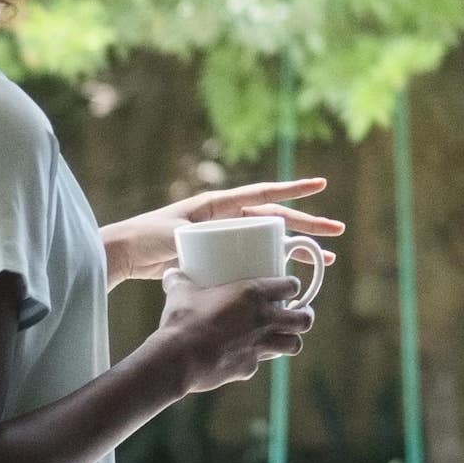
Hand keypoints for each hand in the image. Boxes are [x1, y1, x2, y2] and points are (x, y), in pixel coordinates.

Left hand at [102, 178, 337, 282]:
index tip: (320, 184)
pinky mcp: (222, 257)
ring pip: (271, 242)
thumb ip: (194, 237)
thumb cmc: (147, 238)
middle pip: (276, 220)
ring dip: (297, 250)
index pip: (263, 194)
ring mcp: (227, 238)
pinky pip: (255, 260)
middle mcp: (227, 218)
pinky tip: (291, 277)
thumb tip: (218, 245)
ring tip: (325, 260)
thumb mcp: (172, 235)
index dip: (293, 190)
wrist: (126, 253)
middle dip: (308, 225)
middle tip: (337, 231)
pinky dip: (274, 267)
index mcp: (219, 204)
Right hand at [150, 268, 318, 396]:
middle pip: (304, 319)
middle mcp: (264, 319)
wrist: (178, 358)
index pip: (291, 285)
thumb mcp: (180, 291)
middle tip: (299, 313)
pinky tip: (245, 356)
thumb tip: (171, 273)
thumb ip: (180, 280)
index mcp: (253, 293)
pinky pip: (260, 362)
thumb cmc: (182, 319)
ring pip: (294, 345)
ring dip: (291, 340)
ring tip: (285, 337)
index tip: (288, 286)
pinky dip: (256, 359)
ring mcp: (259, 346)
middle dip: (305, 316)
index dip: (292, 285)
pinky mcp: (249, 367)